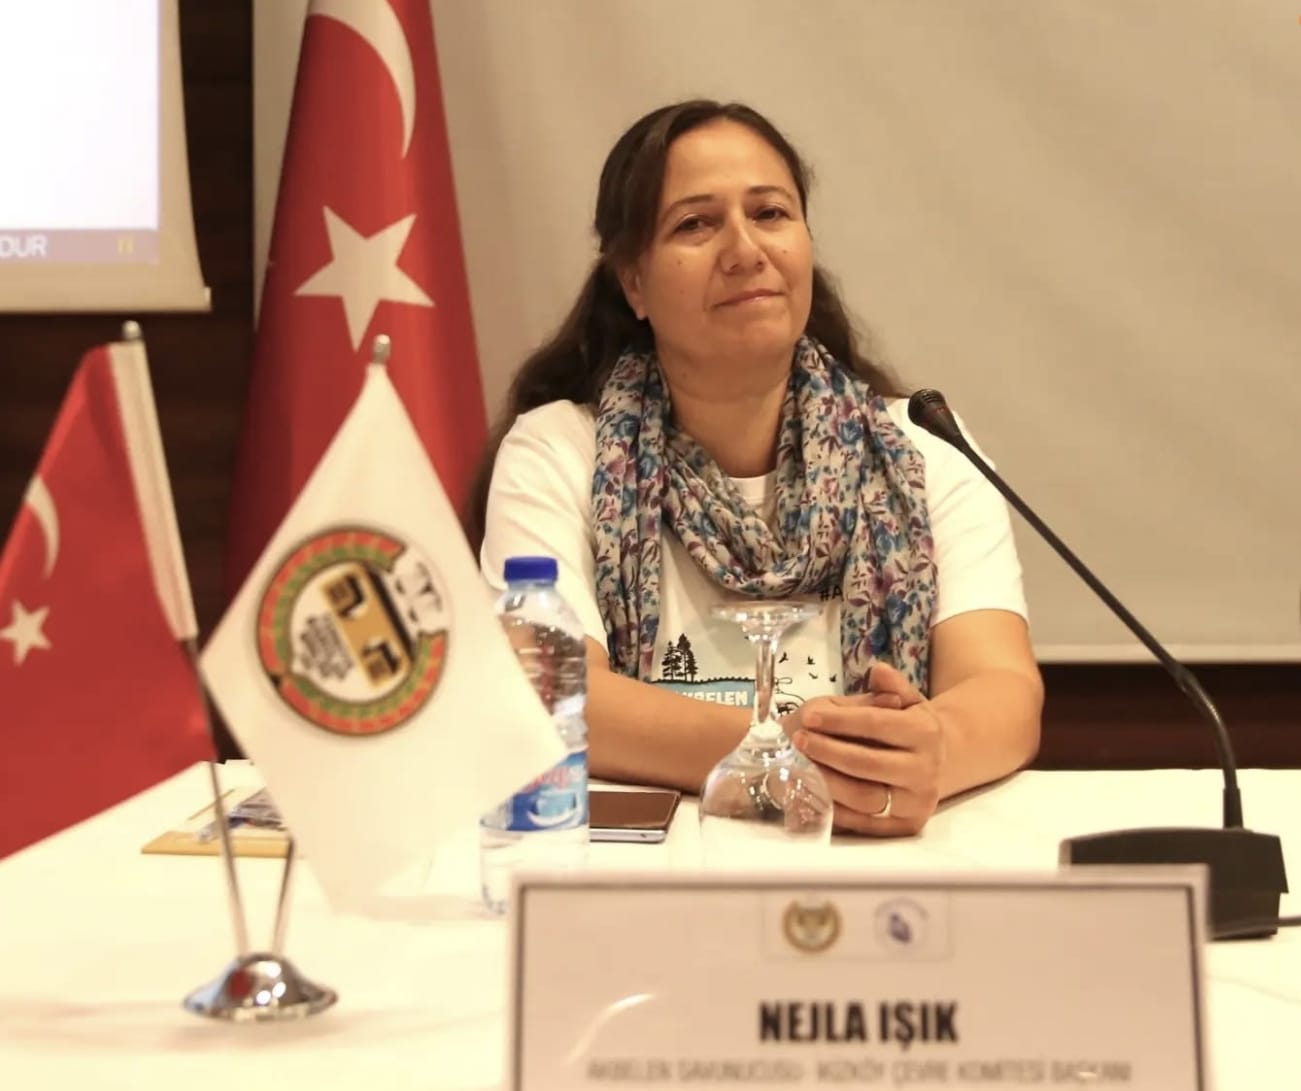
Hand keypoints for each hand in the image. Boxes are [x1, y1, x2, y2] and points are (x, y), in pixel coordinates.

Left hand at [784, 663, 944, 835]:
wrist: (932, 762)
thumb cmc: (907, 727)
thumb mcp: (904, 701)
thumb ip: (890, 686)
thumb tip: (878, 670)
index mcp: (926, 732)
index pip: (876, 724)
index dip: (839, 721)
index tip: (808, 717)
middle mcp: (927, 770)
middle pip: (867, 764)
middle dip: (828, 752)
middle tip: (798, 741)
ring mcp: (916, 802)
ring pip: (864, 798)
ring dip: (825, 781)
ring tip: (799, 766)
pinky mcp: (905, 827)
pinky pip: (863, 823)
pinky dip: (834, 808)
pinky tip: (812, 791)